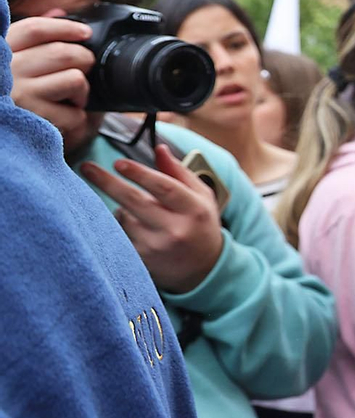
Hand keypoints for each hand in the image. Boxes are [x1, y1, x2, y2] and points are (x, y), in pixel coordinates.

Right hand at [5, 11, 94, 140]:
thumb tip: (59, 11)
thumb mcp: (18, 60)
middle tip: (84, 69)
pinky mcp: (32, 119)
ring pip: (74, 79)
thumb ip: (35, 39)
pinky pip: (75, 112)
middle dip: (85, 60)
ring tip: (72, 96)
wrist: (5, 135)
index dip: (65, 27)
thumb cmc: (15, 93)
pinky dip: (79, 116)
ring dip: (83, 90)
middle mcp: (6, 70)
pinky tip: (65, 115)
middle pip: (63, 53)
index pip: (35, 28)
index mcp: (3, 49)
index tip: (86, 32)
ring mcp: (17, 95)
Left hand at [81, 143, 224, 292]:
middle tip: (87, 167)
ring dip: (123, 207)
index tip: (118, 163)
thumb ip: (180, 172)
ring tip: (141, 213)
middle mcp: (176, 230)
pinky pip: (119, 233)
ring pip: (123, 217)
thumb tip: (158, 149)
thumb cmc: (200, 224)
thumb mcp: (201, 197)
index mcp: (195, 210)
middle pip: (134, 200)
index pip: (164, 187)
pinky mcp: (141, 260)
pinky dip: (120, 224)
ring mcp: (157, 247)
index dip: (139, 173)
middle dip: (107, 182)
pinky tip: (137, 228)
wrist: (204, 268)